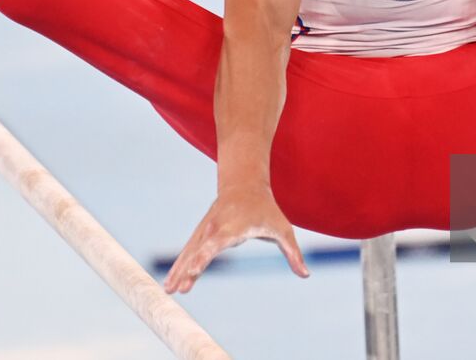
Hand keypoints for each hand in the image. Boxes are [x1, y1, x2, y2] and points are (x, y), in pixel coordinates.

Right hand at [162, 184, 309, 292]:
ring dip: (179, 270)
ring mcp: (206, 229)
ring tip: (169, 291)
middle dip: (188, 268)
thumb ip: (292, 253)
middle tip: (179, 288)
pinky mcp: (201, 233)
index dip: (205, 256)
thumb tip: (305, 274)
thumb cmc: (266, 209)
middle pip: (199, 249)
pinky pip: (188, 251)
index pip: (217, 243)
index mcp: (235, 226)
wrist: (244, 185)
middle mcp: (216, 227)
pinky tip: (170, 284)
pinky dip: (178, 266)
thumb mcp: (283, 229)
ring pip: (190, 251)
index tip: (194, 269)